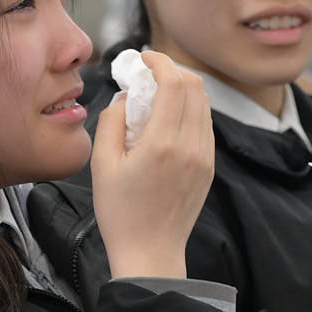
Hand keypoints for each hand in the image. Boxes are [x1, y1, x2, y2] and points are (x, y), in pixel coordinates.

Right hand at [94, 52, 214, 279]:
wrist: (150, 253)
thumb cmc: (121, 213)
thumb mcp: (102, 165)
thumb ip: (113, 121)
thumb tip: (128, 96)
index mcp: (163, 144)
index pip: (175, 83)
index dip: (161, 61)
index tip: (145, 57)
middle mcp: (191, 147)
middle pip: (195, 87)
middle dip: (172, 71)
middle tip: (149, 73)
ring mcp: (204, 158)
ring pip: (204, 104)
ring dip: (182, 90)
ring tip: (156, 96)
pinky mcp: (209, 168)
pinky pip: (205, 125)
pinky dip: (190, 111)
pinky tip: (168, 120)